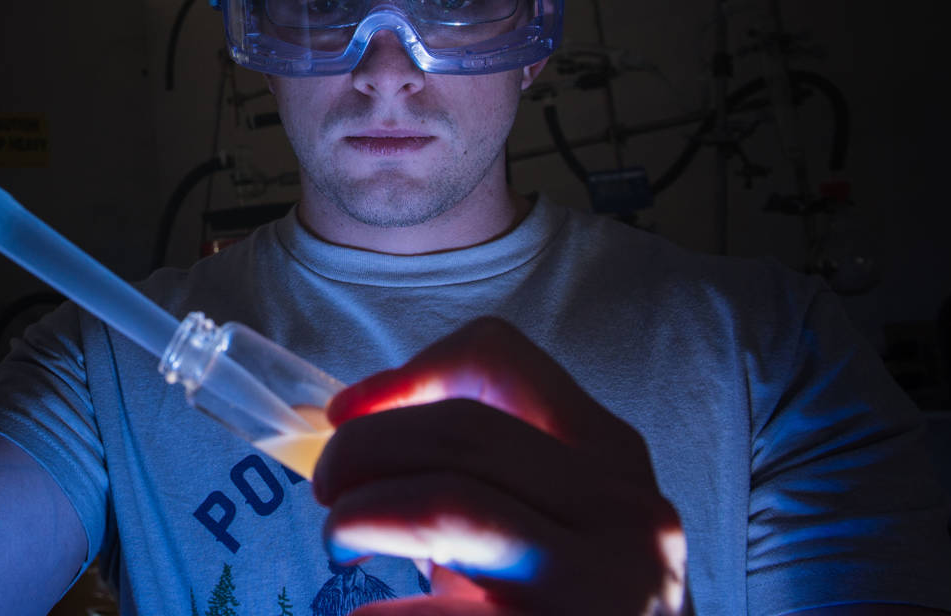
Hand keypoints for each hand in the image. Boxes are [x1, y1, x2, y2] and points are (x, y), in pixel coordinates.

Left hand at [310, 317, 686, 615]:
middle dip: (361, 451)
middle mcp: (626, 517)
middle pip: (456, 430)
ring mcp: (607, 592)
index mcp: (612, 463)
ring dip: (361, 516)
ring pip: (447, 503)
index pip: (500, 359)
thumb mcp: (551, 528)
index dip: (403, 375)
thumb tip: (353, 425)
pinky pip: (436, 614)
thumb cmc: (569, 611)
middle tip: (325, 492)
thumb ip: (481, 471)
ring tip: (341, 547)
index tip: (344, 415)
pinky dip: (380, 612)